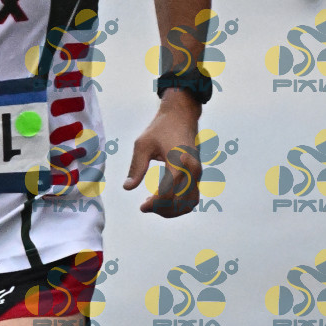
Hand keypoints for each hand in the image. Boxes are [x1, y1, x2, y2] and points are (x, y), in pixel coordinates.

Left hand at [124, 96, 201, 216]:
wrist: (181, 115)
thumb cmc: (160, 128)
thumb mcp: (142, 144)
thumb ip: (136, 167)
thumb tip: (127, 187)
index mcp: (179, 162)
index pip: (169, 193)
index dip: (155, 204)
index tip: (142, 206)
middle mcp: (192, 170)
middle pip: (180, 202)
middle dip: (162, 209)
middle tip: (145, 206)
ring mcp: (197, 173)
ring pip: (189, 203)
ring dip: (172, 210)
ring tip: (154, 205)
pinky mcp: (197, 175)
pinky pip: (192, 197)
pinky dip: (179, 204)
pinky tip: (163, 201)